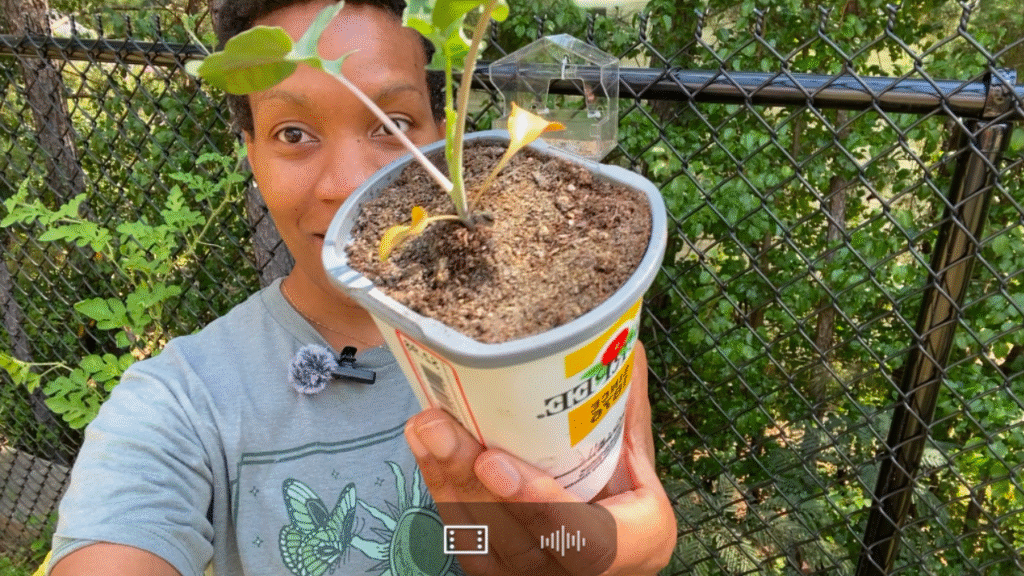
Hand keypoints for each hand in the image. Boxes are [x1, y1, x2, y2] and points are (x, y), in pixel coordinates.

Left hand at [404, 342, 676, 574]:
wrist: (612, 546)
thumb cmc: (630, 500)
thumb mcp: (640, 457)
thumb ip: (628, 408)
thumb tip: (624, 341)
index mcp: (636, 544)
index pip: (587, 541)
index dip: (539, 505)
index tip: (492, 461)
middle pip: (516, 540)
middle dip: (468, 481)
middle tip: (436, 426)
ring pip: (481, 541)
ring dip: (446, 480)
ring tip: (424, 426)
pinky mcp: (497, 574)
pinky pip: (465, 537)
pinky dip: (442, 489)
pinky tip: (425, 447)